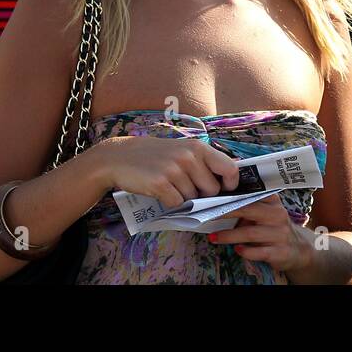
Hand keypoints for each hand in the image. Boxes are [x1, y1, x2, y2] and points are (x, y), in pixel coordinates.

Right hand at [92, 135, 239, 203]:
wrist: (120, 157)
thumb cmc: (156, 155)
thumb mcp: (182, 150)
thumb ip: (203, 162)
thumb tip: (226, 182)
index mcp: (198, 147)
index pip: (230, 168)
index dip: (231, 184)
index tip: (225, 190)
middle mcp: (189, 157)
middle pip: (212, 189)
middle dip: (203, 194)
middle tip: (187, 187)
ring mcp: (174, 170)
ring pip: (194, 198)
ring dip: (184, 198)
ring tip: (170, 185)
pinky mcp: (160, 184)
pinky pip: (176, 203)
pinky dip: (170, 202)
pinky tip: (161, 191)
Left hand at [208, 194, 312, 276]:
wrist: (297, 250)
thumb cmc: (274, 228)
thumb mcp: (267, 213)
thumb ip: (249, 205)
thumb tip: (221, 198)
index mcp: (273, 202)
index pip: (253, 193)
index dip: (234, 193)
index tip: (217, 195)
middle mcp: (278, 215)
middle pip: (249, 210)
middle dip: (227, 212)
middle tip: (209, 215)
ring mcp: (279, 233)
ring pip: (250, 233)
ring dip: (229, 236)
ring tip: (213, 238)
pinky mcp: (279, 251)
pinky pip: (258, 252)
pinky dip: (245, 251)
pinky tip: (237, 250)